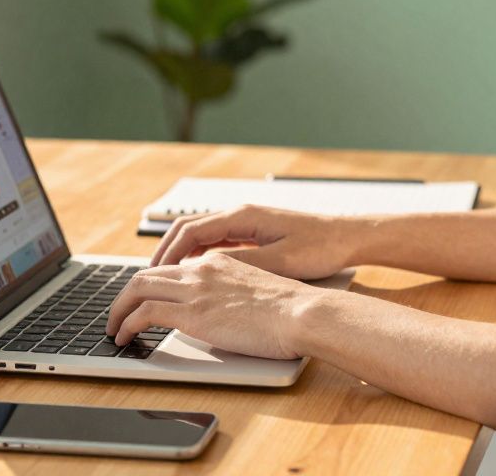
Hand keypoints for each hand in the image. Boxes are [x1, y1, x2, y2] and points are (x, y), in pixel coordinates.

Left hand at [105, 253, 326, 358]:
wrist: (300, 312)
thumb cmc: (290, 310)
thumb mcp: (256, 292)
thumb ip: (231, 295)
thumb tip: (220, 315)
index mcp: (218, 262)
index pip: (171, 268)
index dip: (150, 285)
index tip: (141, 301)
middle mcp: (201, 270)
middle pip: (146, 274)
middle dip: (125, 296)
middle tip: (118, 314)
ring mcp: (195, 289)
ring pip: (137, 289)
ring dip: (118, 310)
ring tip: (113, 329)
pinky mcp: (191, 312)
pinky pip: (144, 314)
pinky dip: (127, 324)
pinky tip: (124, 337)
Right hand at [150, 204, 359, 279]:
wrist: (349, 237)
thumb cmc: (321, 247)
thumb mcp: (279, 261)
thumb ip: (241, 264)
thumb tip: (205, 270)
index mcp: (242, 217)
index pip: (190, 231)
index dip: (167, 254)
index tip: (150, 274)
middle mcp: (240, 215)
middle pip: (188, 230)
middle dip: (165, 253)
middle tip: (147, 279)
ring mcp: (247, 223)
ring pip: (201, 236)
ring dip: (180, 255)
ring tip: (164, 280)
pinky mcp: (255, 234)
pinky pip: (216, 242)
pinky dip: (199, 257)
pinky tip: (195, 277)